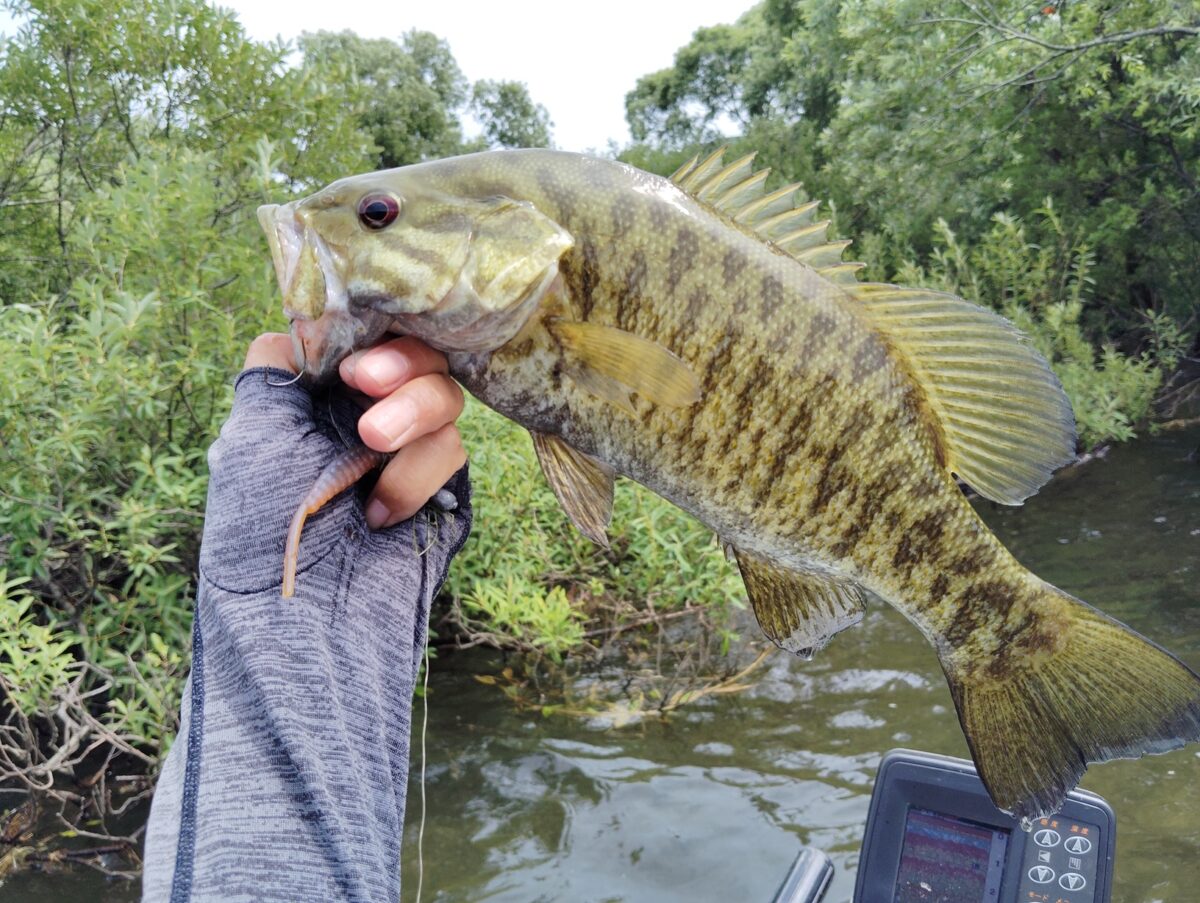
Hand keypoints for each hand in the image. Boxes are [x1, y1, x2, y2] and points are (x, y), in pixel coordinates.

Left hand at [244, 333, 466, 528]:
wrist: (302, 616)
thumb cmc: (262, 527)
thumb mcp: (250, 436)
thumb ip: (274, 370)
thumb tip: (300, 327)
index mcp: (318, 398)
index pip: (365, 338)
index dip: (368, 335)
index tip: (349, 358)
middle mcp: (365, 416)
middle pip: (416, 355)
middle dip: (399, 364)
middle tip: (365, 383)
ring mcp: (406, 452)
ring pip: (443, 395)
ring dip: (412, 414)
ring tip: (372, 448)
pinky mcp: (440, 488)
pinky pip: (451, 449)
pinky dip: (416, 475)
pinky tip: (379, 513)